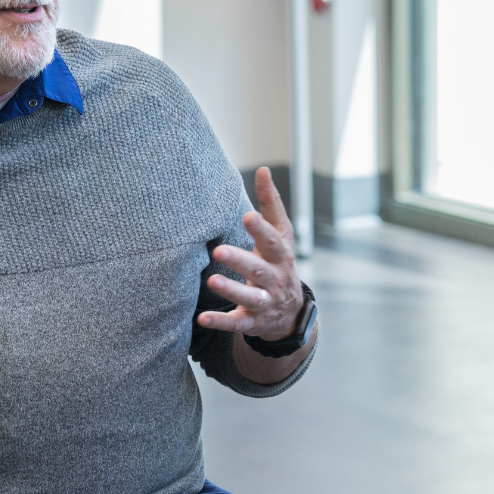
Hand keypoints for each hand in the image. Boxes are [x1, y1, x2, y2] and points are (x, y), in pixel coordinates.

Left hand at [196, 167, 304, 339]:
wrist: (291, 313)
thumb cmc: (280, 263)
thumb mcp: (281, 235)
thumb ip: (271, 204)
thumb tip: (263, 170)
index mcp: (281, 256)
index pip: (273, 241)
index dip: (261, 230)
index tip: (247, 216)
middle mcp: (275, 279)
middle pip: (260, 270)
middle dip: (241, 261)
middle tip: (218, 251)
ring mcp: (265, 302)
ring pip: (251, 298)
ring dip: (232, 290)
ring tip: (212, 281)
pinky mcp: (253, 321)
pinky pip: (237, 323)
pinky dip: (221, 322)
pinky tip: (202, 318)